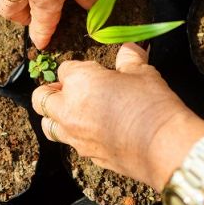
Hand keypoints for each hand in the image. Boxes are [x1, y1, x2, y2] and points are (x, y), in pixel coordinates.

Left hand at [31, 43, 203, 189]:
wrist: (161, 144)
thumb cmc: (150, 103)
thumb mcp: (142, 72)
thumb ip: (130, 58)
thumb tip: (129, 48)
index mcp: (80, 82)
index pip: (65, 69)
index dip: (80, 67)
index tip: (97, 70)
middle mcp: (69, 109)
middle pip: (42, 98)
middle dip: (54, 91)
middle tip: (75, 88)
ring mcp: (75, 137)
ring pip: (49, 126)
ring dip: (57, 116)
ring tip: (79, 111)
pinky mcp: (87, 156)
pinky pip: (71, 144)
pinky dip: (77, 135)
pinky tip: (99, 130)